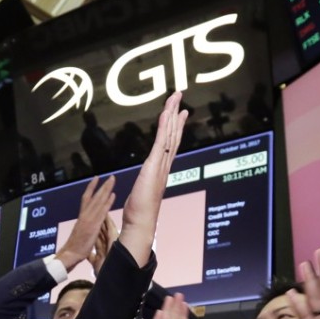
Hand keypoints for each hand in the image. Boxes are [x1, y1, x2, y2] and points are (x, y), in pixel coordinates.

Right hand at [55, 176, 115, 270]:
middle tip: (111, 176)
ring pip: (98, 201)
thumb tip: (90, 223)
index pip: (86, 198)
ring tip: (112, 180)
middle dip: (103, 186)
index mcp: (81, 216)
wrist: (70, 254)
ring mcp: (89, 219)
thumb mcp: (81, 233)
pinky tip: (113, 195)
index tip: (96, 178)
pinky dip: (107, 202)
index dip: (91, 188)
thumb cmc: (75, 247)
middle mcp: (85, 215)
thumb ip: (86, 226)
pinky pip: (102, 211)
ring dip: (106, 190)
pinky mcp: (94, 225)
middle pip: (94, 197)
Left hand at [118, 92, 187, 266]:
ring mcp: (161, 165)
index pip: (170, 143)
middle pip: (173, 134)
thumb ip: (146, 182)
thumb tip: (146, 180)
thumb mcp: (143, 191)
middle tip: (179, 96)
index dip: (176, 127)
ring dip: (172, 114)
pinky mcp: (154, 166)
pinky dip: (164, 127)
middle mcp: (164, 165)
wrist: (141, 222)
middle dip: (176, 114)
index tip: (179, 113)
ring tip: (175, 98)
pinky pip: (160, 142)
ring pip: (169, 134)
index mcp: (162, 169)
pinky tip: (165, 114)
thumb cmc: (140, 212)